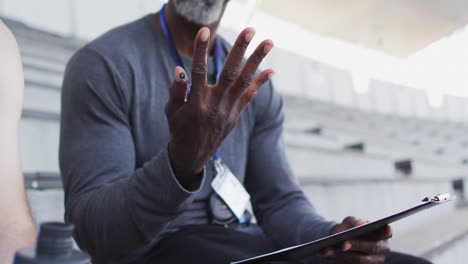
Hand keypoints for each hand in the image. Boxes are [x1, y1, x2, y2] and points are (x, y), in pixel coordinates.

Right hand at [165, 27, 273, 184]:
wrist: (193, 155)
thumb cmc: (179, 129)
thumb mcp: (171, 111)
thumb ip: (175, 90)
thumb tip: (179, 69)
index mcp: (196, 102)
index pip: (198, 71)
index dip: (200, 51)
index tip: (204, 31)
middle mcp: (215, 104)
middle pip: (229, 72)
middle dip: (240, 49)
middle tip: (250, 30)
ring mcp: (228, 109)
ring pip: (244, 81)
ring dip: (257, 60)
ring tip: (269, 42)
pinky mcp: (236, 114)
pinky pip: (250, 96)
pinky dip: (260, 83)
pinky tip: (271, 70)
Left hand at [322, 216, 391, 263]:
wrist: (339, 242)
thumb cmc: (348, 229)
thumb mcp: (350, 223)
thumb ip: (354, 222)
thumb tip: (359, 224)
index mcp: (382, 234)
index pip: (387, 231)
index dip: (387, 230)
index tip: (386, 230)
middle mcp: (382, 249)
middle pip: (371, 248)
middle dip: (356, 245)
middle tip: (342, 244)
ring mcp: (374, 262)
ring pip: (360, 261)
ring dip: (342, 256)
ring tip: (326, 251)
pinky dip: (338, 261)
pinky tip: (328, 257)